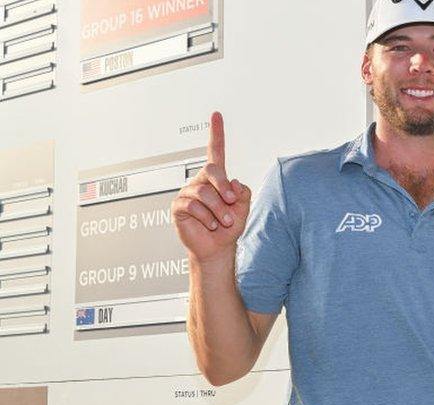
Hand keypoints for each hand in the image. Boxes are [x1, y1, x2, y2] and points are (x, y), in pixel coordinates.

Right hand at [172, 111, 251, 263]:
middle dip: (224, 187)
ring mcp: (188, 193)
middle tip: (231, 202)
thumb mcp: (243, 207)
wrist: (217, 248)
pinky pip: (193, 206)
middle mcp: (200, 182)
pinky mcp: (178, 206)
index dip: (216, 133)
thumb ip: (243, 192)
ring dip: (219, 210)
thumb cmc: (230, 227)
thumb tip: (233, 183)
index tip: (216, 115)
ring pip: (204, 193)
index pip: (215, 152)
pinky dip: (207, 217)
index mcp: (216, 179)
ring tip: (224, 222)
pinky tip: (211, 225)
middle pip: (212, 171)